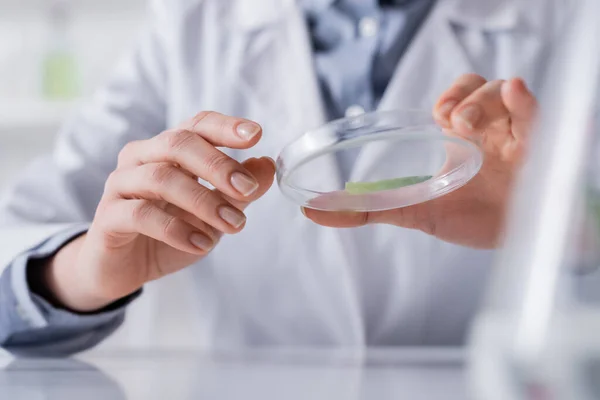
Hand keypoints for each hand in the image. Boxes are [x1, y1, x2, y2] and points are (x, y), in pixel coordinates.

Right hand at [44, 112, 274, 311]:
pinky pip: (141, 215)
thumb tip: (268, 165)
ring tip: (233, 224)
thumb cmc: (170, 233)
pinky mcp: (108, 217)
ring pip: (161, 178)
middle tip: (248, 189)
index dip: (225, 127)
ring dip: (203, 202)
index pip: (197, 125)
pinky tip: (201, 244)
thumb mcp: (213, 213)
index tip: (256, 134)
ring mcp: (121, 185)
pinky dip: (176, 229)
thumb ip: (237, 191)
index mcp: (168, 150)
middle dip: (218, 165)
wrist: (123, 268)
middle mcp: (141, 158)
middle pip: (178, 143)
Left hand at [304, 75, 536, 248]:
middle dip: (464, 96)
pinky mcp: (540, 145)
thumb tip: (313, 210)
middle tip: (450, 119)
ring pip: (503, 93)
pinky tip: (516, 92)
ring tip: (466, 125)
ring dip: (484, 101)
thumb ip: (369, 208)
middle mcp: (489, 130)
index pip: (456, 99)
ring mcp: (515, 135)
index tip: (437, 115)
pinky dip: (524, 99)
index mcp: (462, 139)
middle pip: (480, 88)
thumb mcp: (418, 211)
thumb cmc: (473, 219)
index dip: (449, 97)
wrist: (516, 242)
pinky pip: (536, 111)